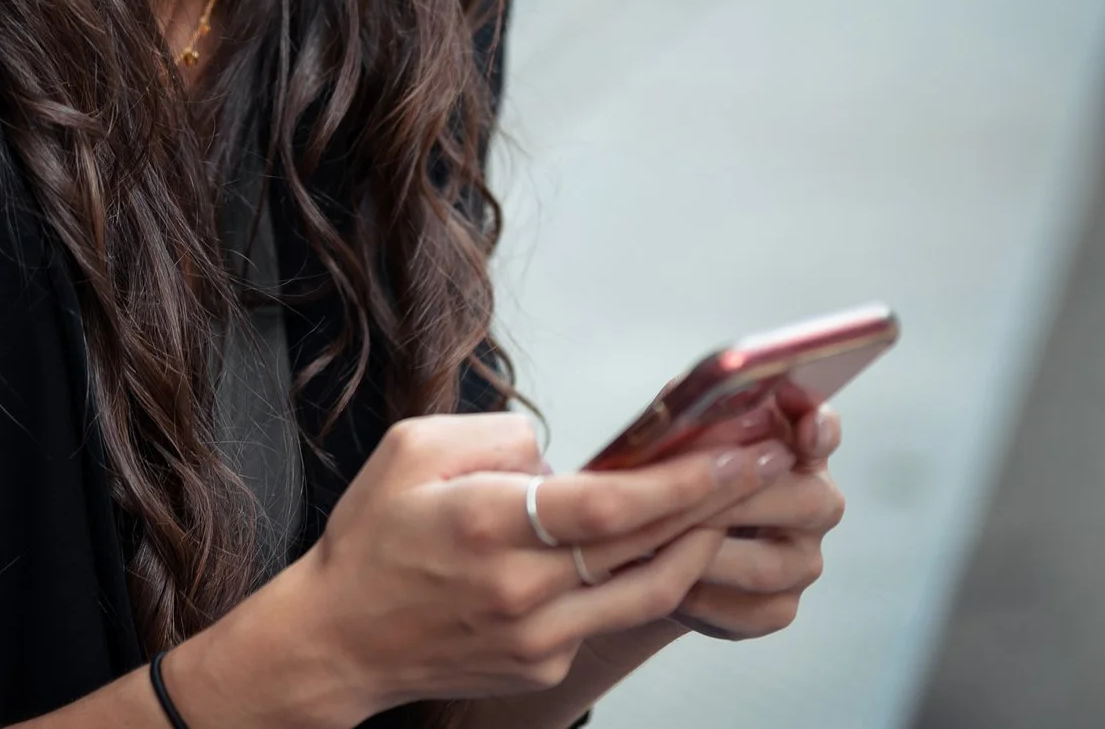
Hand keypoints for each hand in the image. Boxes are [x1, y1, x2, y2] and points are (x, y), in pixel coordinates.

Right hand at [164, 413, 788, 727]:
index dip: (687, 480)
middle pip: (648, 548)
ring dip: (697, 546)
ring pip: (648, 591)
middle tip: (766, 466)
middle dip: (717, 503)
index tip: (739, 452)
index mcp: (488, 522)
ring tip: (728, 505)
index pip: (614, 505)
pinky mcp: (543, 667)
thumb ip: (496, 437)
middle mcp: (522, 588)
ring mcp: (538, 637)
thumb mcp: (410, 449)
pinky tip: (650, 547)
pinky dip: (638, 579)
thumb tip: (561, 456)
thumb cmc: (371, 535)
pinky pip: (607, 617)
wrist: (339, 638)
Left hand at [674, 406, 845, 640]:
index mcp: (794, 451)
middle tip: (673, 494)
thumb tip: (686, 402)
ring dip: (705, 552)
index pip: (823, 432)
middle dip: (732, 496)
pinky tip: (663, 578)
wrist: (655, 551)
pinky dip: (700, 596)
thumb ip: (691, 419)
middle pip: (803, 501)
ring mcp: (803, 561)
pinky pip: (746, 610)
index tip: (806, 427)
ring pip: (767, 565)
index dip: (819, 428)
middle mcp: (815, 504)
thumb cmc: (673, 481)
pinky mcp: (780, 608)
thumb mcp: (676, 441)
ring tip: (652, 539)